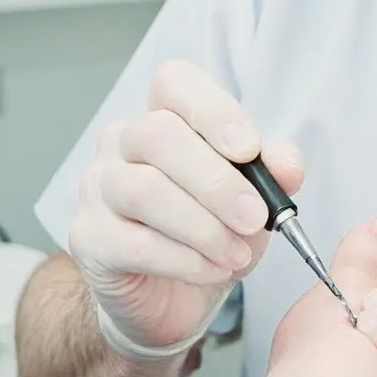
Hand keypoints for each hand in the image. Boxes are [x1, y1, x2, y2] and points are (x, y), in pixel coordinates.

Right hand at [67, 59, 302, 354]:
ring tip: (238, 253)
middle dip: (217, 181)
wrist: (172, 294)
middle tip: (256, 218)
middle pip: (158, 135)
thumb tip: (288, 163)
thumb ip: (273, 173)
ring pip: (143, 189)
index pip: (175, 82)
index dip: (213, 110)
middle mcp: (122, 141)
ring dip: (203, 227)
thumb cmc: (211, 229)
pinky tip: (215, 270)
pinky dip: (186, 260)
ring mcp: (98, 187)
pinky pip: (134, 243)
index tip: (250, 149)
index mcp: (165, 114)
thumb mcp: (255, 198)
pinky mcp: (89, 237)